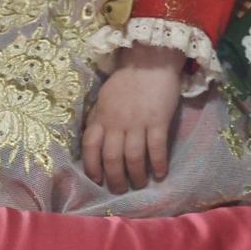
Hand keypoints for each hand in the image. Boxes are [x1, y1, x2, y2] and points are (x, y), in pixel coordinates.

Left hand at [83, 45, 185, 191]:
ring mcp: (137, 122)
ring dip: (135, 176)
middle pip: (111, 158)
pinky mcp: (158, 120)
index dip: (91, 166)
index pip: (90, 146)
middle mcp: (116, 122)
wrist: (151, 59)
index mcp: (101, 116)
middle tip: (119, 190)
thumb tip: (94, 140)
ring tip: (139, 185)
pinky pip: (156, 148)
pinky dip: (157, 164)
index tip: (97, 179)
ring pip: (132, 157)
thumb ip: (100, 118)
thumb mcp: (105, 97)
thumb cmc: (128, 80)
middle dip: (114, 178)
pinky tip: (160, 174)